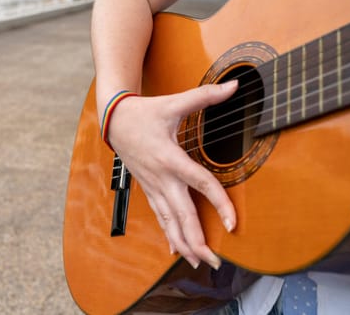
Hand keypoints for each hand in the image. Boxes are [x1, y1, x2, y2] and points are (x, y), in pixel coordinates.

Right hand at [107, 81, 238, 269]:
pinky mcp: (148, 189)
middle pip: (182, 214)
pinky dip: (168, 235)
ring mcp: (153, 186)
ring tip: (199, 262)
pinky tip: (175, 251)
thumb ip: (205, 96)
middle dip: (198, 240)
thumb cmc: (145, 112)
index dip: (218, 204)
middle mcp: (162, 177)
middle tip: (215, 261)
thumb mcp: (174, 103)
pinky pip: (159, 216)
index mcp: (171, 157)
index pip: (200, 184)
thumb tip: (235, 86)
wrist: (114, 120)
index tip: (232, 224)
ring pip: (169, 221)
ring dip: (184, 243)